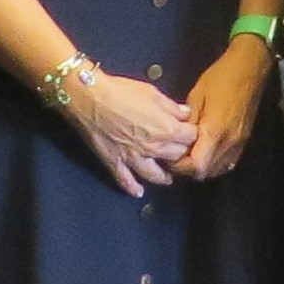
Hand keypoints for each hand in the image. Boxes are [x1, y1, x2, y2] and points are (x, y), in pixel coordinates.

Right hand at [65, 71, 195, 196]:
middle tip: (182, 152)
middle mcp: (153, 148)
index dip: (194, 133)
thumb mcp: (152, 93)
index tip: (192, 131)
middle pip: (177, 156)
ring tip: (168, 177)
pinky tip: (138, 192)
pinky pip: (125, 180)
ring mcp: (134, 158)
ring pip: (156, 175)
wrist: (90, 98)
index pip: (191, 137)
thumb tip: (186, 113)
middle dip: (182, 153)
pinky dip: (132, 188)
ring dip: (164, 176)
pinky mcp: (115, 162)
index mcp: (166, 129)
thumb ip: (172, 107)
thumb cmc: (121, 91)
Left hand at [182, 34, 276, 180]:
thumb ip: (187, 121)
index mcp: (215, 131)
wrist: (250, 68)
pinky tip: (207, 152)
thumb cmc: (221, 78)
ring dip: (202, 167)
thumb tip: (178, 137)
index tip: (169, 156)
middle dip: (188, 169)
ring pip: (217, 170)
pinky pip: (227, 162)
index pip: (196, 165)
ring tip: (191, 154)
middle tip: (177, 156)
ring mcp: (238, 143)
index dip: (180, 166)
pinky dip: (215, 163)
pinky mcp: (244, 141)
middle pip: (205, 172)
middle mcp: (228, 143)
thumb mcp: (196, 96)